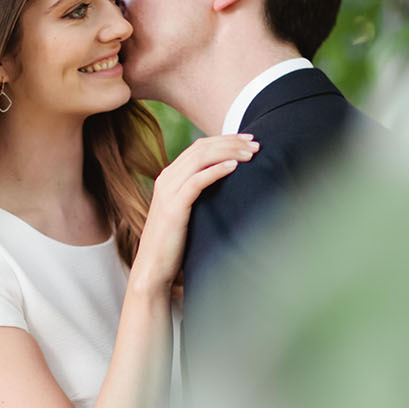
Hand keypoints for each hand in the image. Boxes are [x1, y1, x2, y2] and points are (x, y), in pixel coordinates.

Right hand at [130, 133, 257, 293]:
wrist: (152, 267)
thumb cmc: (173, 243)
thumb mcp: (186, 212)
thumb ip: (198, 195)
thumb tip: (225, 186)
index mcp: (169, 177)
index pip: (199, 147)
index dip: (225, 140)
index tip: (248, 141)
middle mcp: (166, 178)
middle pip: (201, 148)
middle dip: (230, 142)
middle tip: (255, 143)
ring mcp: (168, 191)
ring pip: (200, 159)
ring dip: (228, 153)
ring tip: (250, 154)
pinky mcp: (174, 207)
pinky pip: (197, 180)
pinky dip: (216, 170)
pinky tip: (234, 167)